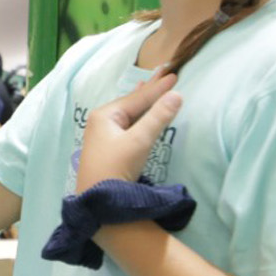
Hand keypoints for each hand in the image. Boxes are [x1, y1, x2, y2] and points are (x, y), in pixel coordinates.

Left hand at [76, 70, 182, 188]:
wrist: (99, 202)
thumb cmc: (116, 168)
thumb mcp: (139, 141)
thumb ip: (158, 117)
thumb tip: (176, 95)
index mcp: (105, 115)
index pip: (137, 98)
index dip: (158, 87)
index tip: (175, 74)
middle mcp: (101, 121)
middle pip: (131, 102)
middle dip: (149, 89)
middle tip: (165, 72)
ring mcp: (103, 135)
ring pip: (129, 113)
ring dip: (143, 101)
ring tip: (152, 86)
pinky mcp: (108, 148)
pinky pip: (127, 124)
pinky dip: (137, 115)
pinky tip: (138, 113)